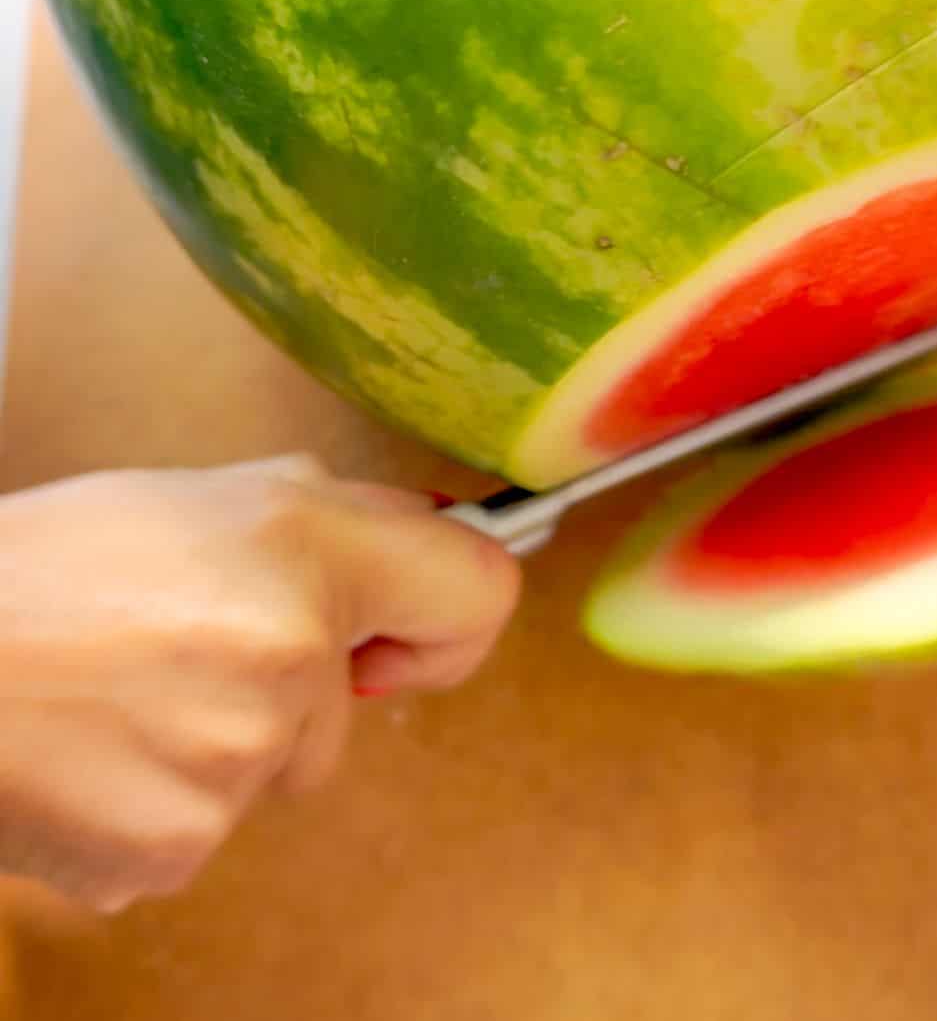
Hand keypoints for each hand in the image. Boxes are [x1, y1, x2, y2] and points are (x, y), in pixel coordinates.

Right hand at [0, 457, 519, 913]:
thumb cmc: (48, 566)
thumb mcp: (201, 498)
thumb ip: (329, 519)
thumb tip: (424, 534)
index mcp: (305, 545)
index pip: (479, 592)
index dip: (449, 621)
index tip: (396, 640)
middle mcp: (290, 651)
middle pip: (348, 712)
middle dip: (289, 689)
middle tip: (179, 646)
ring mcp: (238, 760)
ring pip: (273, 770)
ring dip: (216, 745)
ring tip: (121, 692)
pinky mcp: (180, 847)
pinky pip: (209, 829)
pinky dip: (160, 803)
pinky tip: (98, 753)